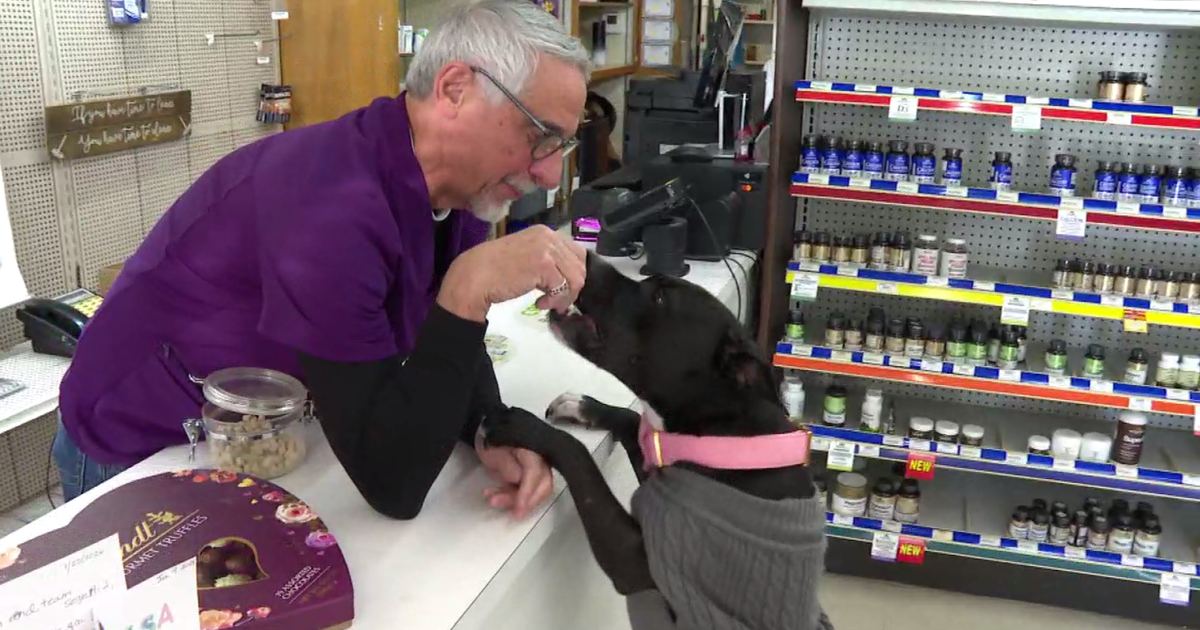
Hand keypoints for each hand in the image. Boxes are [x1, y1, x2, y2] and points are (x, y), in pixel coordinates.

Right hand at [438, 225, 585, 321]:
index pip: (576, 254)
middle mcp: (549, 236)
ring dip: (563, 297)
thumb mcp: (526, 256)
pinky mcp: (544, 265)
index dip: (573, 276)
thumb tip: (568, 276)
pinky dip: (554, 301)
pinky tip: (538, 303)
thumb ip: (547, 259)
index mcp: (545, 232)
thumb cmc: (495, 269)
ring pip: (576, 279)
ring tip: (547, 303)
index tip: (561, 290)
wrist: (474, 275)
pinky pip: (562, 288)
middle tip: (556, 302)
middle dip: (571, 289)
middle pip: (580, 267)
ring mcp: (547, 249)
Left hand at [475, 431, 553, 518]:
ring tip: (492, 499)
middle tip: (513, 512)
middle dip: (527, 501)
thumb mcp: (494, 451)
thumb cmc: (489, 437)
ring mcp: (537, 466)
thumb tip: (519, 481)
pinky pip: (526, 488)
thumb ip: (509, 467)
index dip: (527, 493)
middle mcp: (541, 457)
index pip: (535, 474)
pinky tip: (493, 495)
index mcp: (532, 448)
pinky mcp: (529, 473)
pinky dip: (512, 495)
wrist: (486, 428)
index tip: (518, 511)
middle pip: (544, 485)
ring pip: (535, 489)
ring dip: (515, 499)